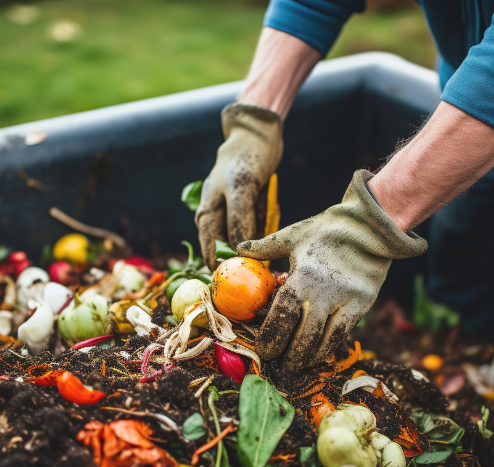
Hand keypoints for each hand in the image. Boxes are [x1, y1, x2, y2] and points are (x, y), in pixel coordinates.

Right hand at [196, 103, 282, 268]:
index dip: (222, 269)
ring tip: (267, 267)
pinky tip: (269, 245)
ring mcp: (230, 215)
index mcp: (207, 215)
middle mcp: (215, 218)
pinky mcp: (245, 211)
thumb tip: (239, 251)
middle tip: (259, 279)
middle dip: (240, 265)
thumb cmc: (244, 160)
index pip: (209, 251)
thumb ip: (239, 220)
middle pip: (225, 250)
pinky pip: (251, 232)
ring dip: (251, 254)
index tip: (239, 284)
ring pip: (239, 243)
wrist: (255, 137)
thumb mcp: (241, 189)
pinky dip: (259, 239)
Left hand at [237, 170, 427, 371]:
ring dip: (311, 356)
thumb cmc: (326, 230)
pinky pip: (344, 333)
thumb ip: (265, 246)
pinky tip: (319, 352)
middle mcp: (326, 292)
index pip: (284, 313)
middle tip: (280, 365)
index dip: (272, 336)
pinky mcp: (363, 304)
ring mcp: (347, 300)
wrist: (370, 226)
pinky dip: (330, 346)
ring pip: (327, 339)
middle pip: (305, 334)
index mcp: (304, 275)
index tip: (263, 350)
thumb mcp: (293, 234)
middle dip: (290, 355)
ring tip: (298, 365)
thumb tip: (239, 249)